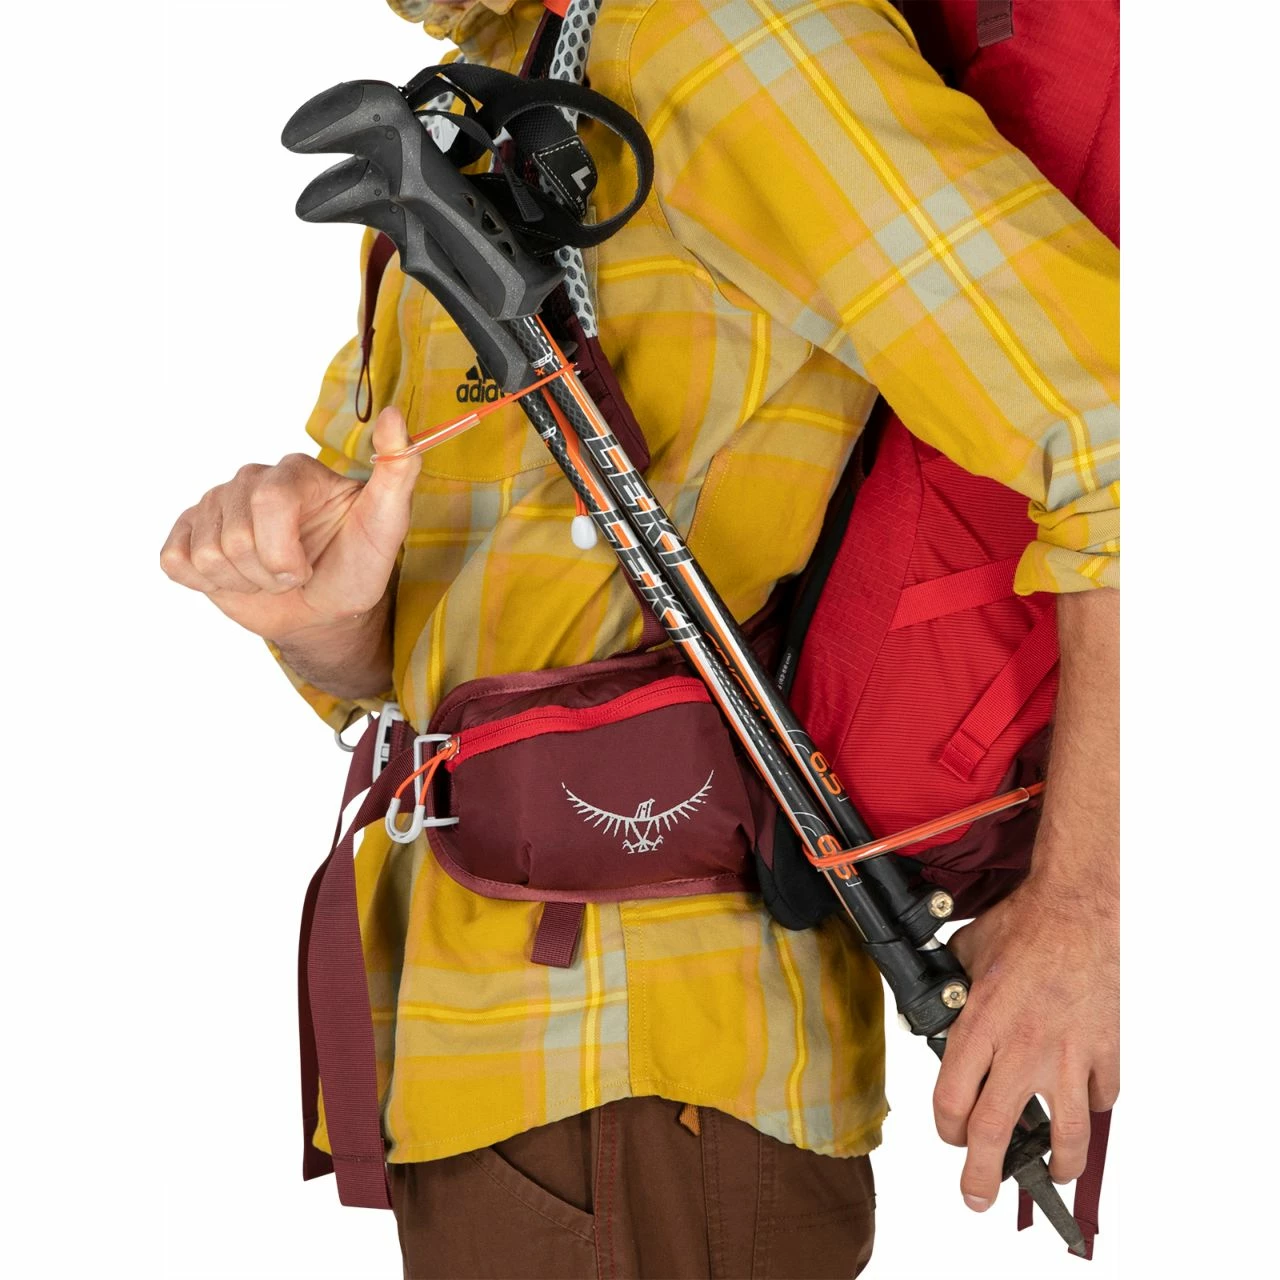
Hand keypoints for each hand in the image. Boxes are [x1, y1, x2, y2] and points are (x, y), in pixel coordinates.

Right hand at [160, 407, 420, 643]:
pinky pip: (175, 561)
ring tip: (268, 576)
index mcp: (294, 472)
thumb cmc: (356, 564)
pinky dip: (207, 583)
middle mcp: (250, 479)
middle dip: (268, 573)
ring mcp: (215, 505)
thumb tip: (392, 414)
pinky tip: (236, 577)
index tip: (307, 569)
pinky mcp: (188, 533)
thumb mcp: (388, 523)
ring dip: (243, 581)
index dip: (283, 554)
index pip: (268, 504)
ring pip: (207, 555)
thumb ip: (398, 469)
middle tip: (292, 575)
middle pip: (235, 537)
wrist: (325, 608)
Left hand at [932, 865, 1118, 1211]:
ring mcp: (1066, 1056)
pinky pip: (1101, 1099)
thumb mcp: (967, 952)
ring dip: (1055, 1163)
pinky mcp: (1105, 1053)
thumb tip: (932, 1000)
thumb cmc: (1024, 925)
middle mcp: (1020, 1049)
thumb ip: (951, 986)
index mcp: (979, 1026)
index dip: (945, 1128)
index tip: (950, 1134)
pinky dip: (1093, 1107)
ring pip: (1062, 1136)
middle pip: (994, 1134)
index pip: (950, 1100)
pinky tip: (1084, 1102)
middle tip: (977, 1196)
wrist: (1079, 909)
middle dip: (981, 1176)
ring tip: (1050, 1172)